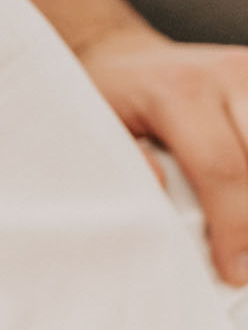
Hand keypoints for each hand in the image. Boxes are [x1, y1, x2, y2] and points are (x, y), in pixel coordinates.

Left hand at [78, 25, 247, 283]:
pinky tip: (243, 199)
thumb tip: (158, 197)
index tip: (234, 270)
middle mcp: (228, 74)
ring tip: (242, 236)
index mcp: (179, 92)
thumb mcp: (97, 132)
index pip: (222, 169)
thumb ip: (127, 167)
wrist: (123, 59)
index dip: (233, 228)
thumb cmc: (106, 102)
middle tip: (244, 262)